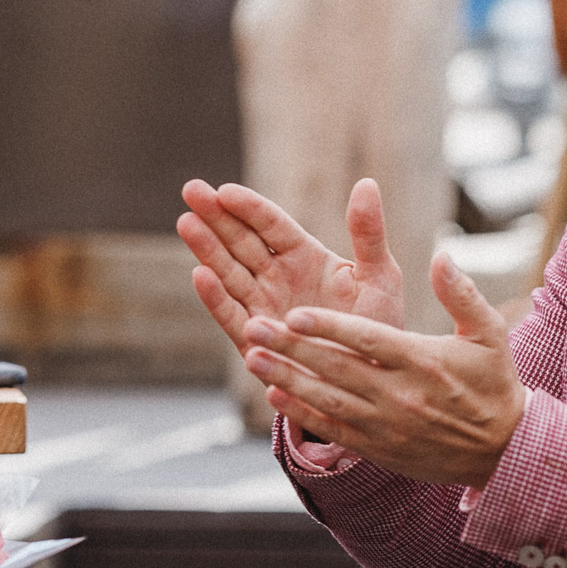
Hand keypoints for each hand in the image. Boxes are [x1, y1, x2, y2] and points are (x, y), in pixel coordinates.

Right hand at [179, 176, 403, 357]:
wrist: (371, 384)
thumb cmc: (378, 328)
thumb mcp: (380, 277)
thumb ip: (369, 234)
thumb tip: (367, 183)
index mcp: (306, 257)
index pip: (272, 225)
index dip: (249, 207)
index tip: (225, 190)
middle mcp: (278, 278)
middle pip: (241, 242)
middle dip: (215, 217)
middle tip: (190, 190)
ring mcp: (263, 308)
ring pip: (230, 273)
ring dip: (207, 249)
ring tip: (186, 222)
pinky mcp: (256, 341)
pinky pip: (233, 316)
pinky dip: (216, 298)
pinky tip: (200, 275)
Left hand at [239, 253, 526, 487]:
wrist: (503, 450)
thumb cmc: (492, 382)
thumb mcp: (488, 334)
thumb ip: (462, 294)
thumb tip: (442, 255)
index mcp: (423, 361)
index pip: (368, 340)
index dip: (330, 327)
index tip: (295, 312)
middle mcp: (400, 395)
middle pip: (338, 368)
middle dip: (293, 347)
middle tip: (256, 327)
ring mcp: (386, 425)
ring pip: (327, 399)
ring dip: (287, 378)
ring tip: (252, 357)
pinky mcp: (378, 448)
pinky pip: (333, 429)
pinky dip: (301, 413)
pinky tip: (273, 394)